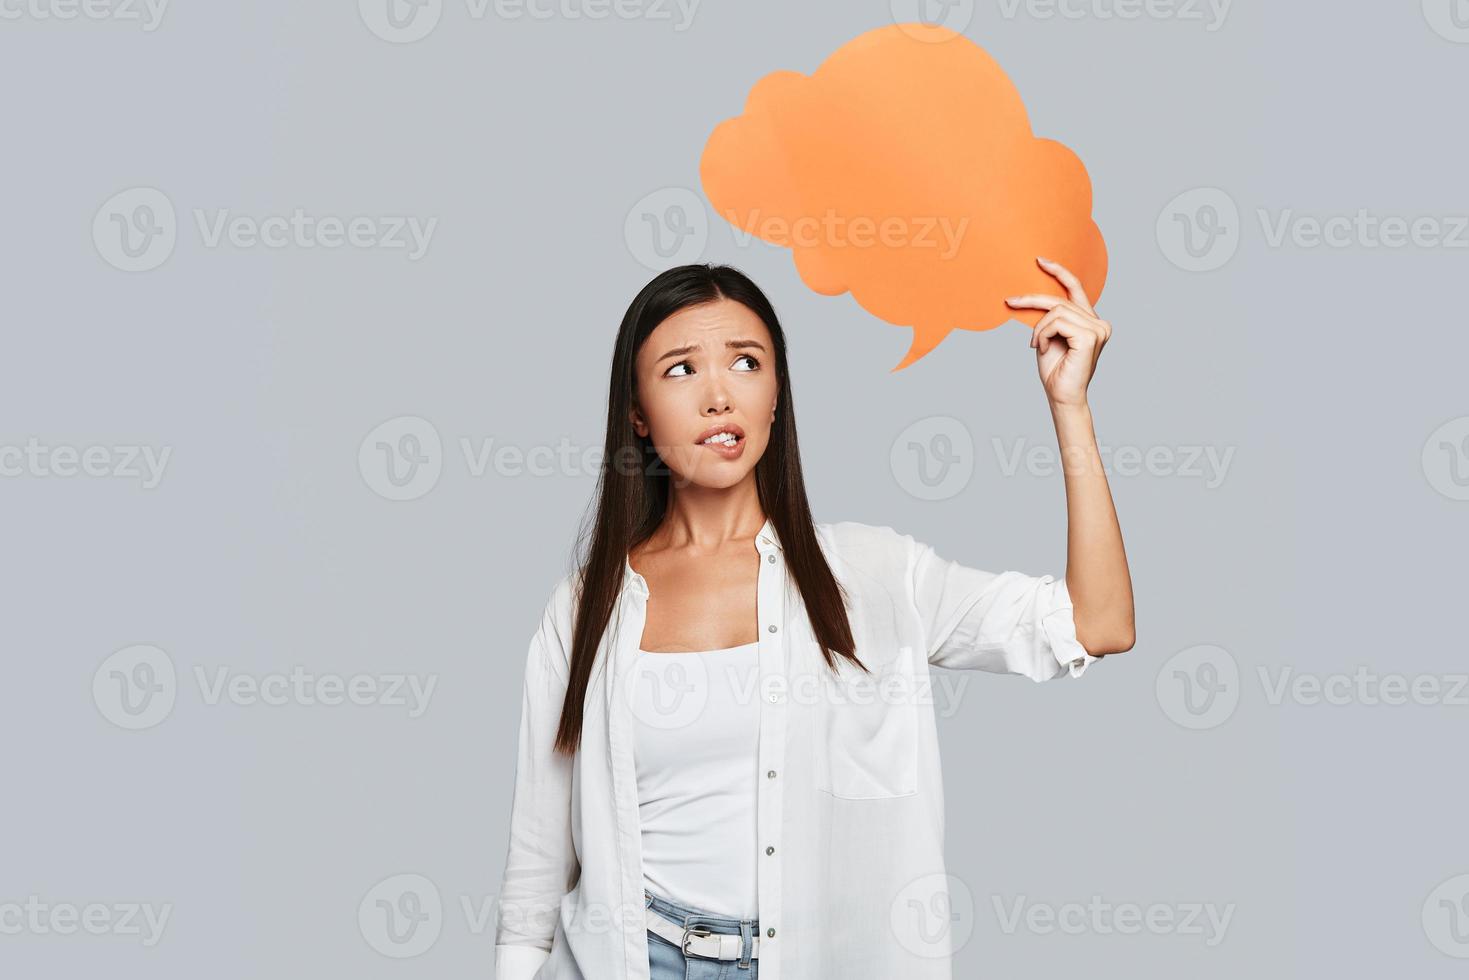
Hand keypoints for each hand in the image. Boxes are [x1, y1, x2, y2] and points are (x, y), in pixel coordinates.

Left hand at [1004, 256, 1110, 408]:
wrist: (1061, 396)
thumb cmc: (1055, 370)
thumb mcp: (1048, 336)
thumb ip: (1050, 317)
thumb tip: (1034, 295)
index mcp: (1091, 321)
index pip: (1077, 289)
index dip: (1059, 272)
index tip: (1040, 261)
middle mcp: (1099, 323)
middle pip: (1060, 299)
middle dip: (1032, 300)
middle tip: (1010, 301)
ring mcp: (1098, 329)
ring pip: (1056, 311)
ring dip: (1038, 328)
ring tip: (1036, 345)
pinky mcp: (1090, 336)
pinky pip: (1057, 323)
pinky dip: (1043, 334)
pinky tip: (1042, 348)